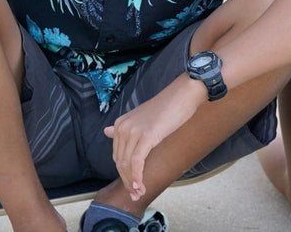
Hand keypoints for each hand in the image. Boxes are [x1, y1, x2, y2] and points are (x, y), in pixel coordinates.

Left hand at [103, 78, 203, 201]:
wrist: (183, 94)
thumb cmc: (167, 106)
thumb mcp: (141, 117)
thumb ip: (125, 128)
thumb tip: (106, 131)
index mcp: (120, 124)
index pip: (118, 155)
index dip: (124, 174)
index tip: (133, 186)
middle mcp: (122, 127)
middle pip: (120, 162)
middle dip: (127, 181)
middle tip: (136, 195)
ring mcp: (133, 131)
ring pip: (127, 164)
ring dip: (133, 182)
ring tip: (140, 193)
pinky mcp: (146, 136)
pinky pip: (136, 162)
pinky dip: (137, 176)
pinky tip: (141, 186)